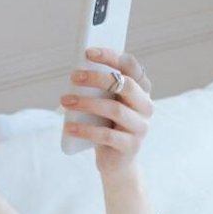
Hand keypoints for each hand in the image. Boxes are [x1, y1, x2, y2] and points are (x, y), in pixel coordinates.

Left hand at [61, 47, 153, 178]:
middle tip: (74, 76)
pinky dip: (86, 130)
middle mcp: (146, 106)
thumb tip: (78, 73)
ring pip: (115, 109)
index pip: (131, 66)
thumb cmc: (106, 125)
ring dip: (87, 103)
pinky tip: (69, 127)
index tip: (88, 52)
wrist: (116, 161)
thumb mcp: (104, 103)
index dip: (111, 56)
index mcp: (142, 90)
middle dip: (98, 78)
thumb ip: (99, 88)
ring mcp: (141, 127)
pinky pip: (107, 135)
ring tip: (65, 101)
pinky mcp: (131, 146)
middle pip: (126, 85)